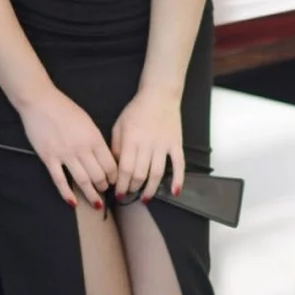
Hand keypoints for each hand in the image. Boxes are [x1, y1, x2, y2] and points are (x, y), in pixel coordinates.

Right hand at [18, 87, 118, 207]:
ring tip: (96, 201)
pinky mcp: (49, 158)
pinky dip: (67, 194)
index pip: (110, 164)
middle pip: (98, 175)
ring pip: (82, 181)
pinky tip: (73, 203)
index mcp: (94, 138)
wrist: (40, 102)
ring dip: (91, 194)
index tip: (114, 181)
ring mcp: (64, 154)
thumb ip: (95, 139)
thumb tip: (103, 157)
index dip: (114, 176)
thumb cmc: (64, 109)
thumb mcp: (87, 121)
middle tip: (105, 190)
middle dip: (104, 186)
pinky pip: (60, 181)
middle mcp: (81, 148)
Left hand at [111, 87, 183, 203]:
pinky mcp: (176, 144)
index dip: (121, 184)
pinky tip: (174, 192)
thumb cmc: (136, 110)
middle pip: (140, 174)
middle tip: (128, 195)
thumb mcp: (119, 125)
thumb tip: (115, 167)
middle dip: (133, 188)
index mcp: (131, 139)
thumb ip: (116, 146)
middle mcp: (148, 144)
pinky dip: (178, 179)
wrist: (159, 95)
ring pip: (157, 173)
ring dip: (150, 189)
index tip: (118, 193)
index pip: (125, 169)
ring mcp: (164, 145)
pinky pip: (179, 164)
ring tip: (144, 199)